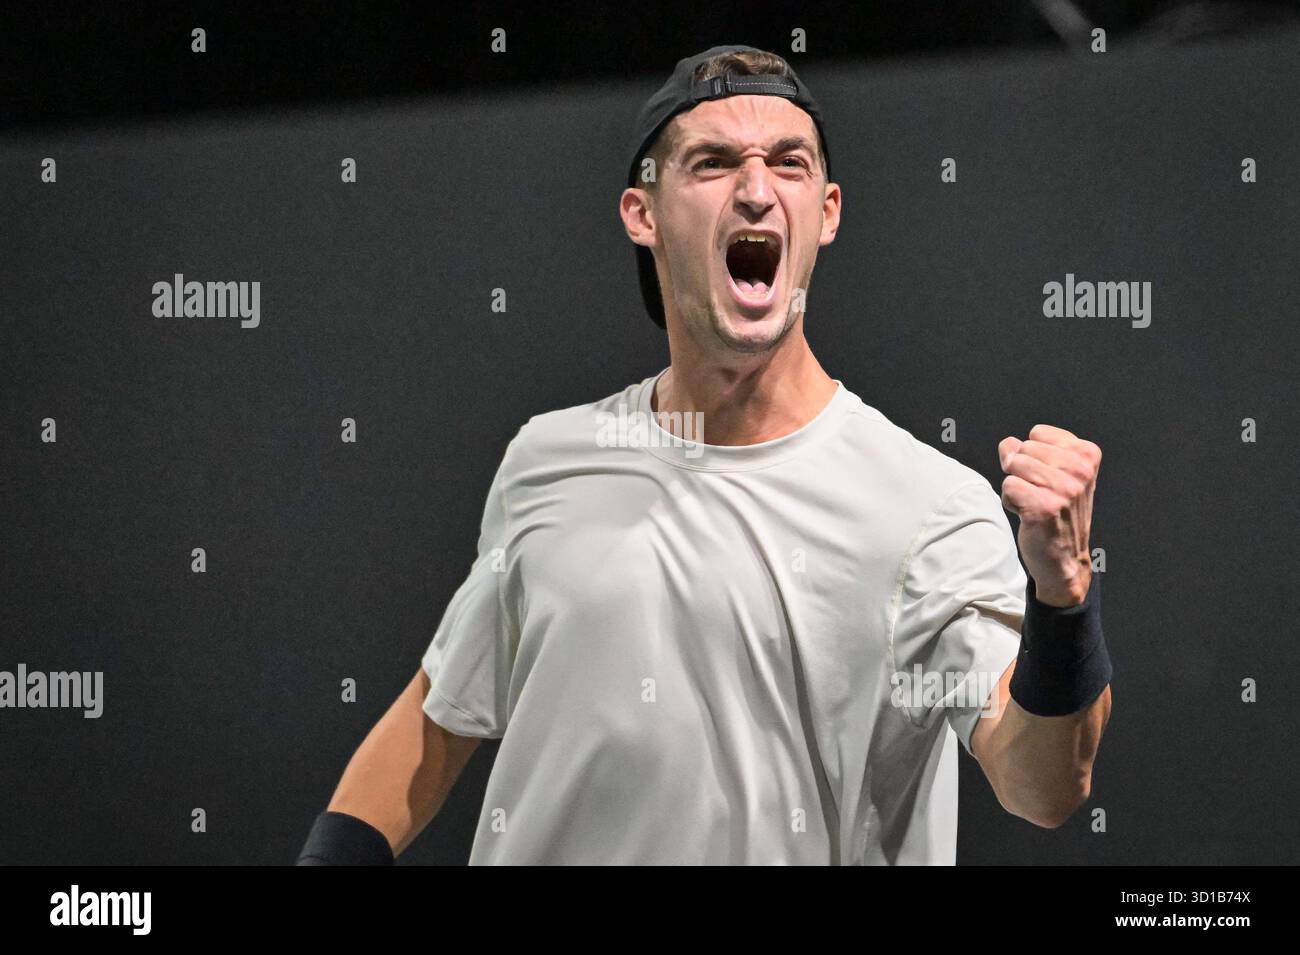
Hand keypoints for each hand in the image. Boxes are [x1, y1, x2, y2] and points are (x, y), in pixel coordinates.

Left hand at [998, 424, 1101, 606]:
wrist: (1064, 558)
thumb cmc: (1057, 511)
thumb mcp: (1054, 472)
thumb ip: (1029, 450)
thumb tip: (1008, 444)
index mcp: (1088, 455)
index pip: (1037, 434)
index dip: (1034, 456)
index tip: (1050, 479)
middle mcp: (1080, 470)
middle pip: (1023, 449)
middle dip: (1022, 472)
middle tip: (1042, 494)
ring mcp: (1064, 489)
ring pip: (1013, 466)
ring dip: (1016, 487)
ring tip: (1035, 504)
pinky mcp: (1044, 507)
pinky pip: (1008, 486)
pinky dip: (1010, 502)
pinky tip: (1029, 515)